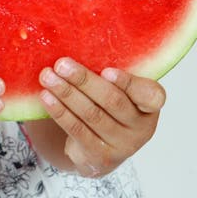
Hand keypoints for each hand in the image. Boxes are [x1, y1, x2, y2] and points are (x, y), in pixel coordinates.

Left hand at [39, 58, 164, 177]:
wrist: (99, 148)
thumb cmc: (108, 105)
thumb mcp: (118, 90)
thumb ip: (111, 73)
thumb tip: (78, 38)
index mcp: (150, 106)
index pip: (150, 95)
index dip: (129, 83)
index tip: (107, 70)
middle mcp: (141, 129)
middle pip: (113, 101)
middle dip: (84, 80)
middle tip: (62, 64)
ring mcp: (122, 146)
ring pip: (92, 115)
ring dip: (66, 93)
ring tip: (48, 76)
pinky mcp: (100, 158)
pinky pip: (77, 131)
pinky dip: (60, 112)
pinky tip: (46, 97)